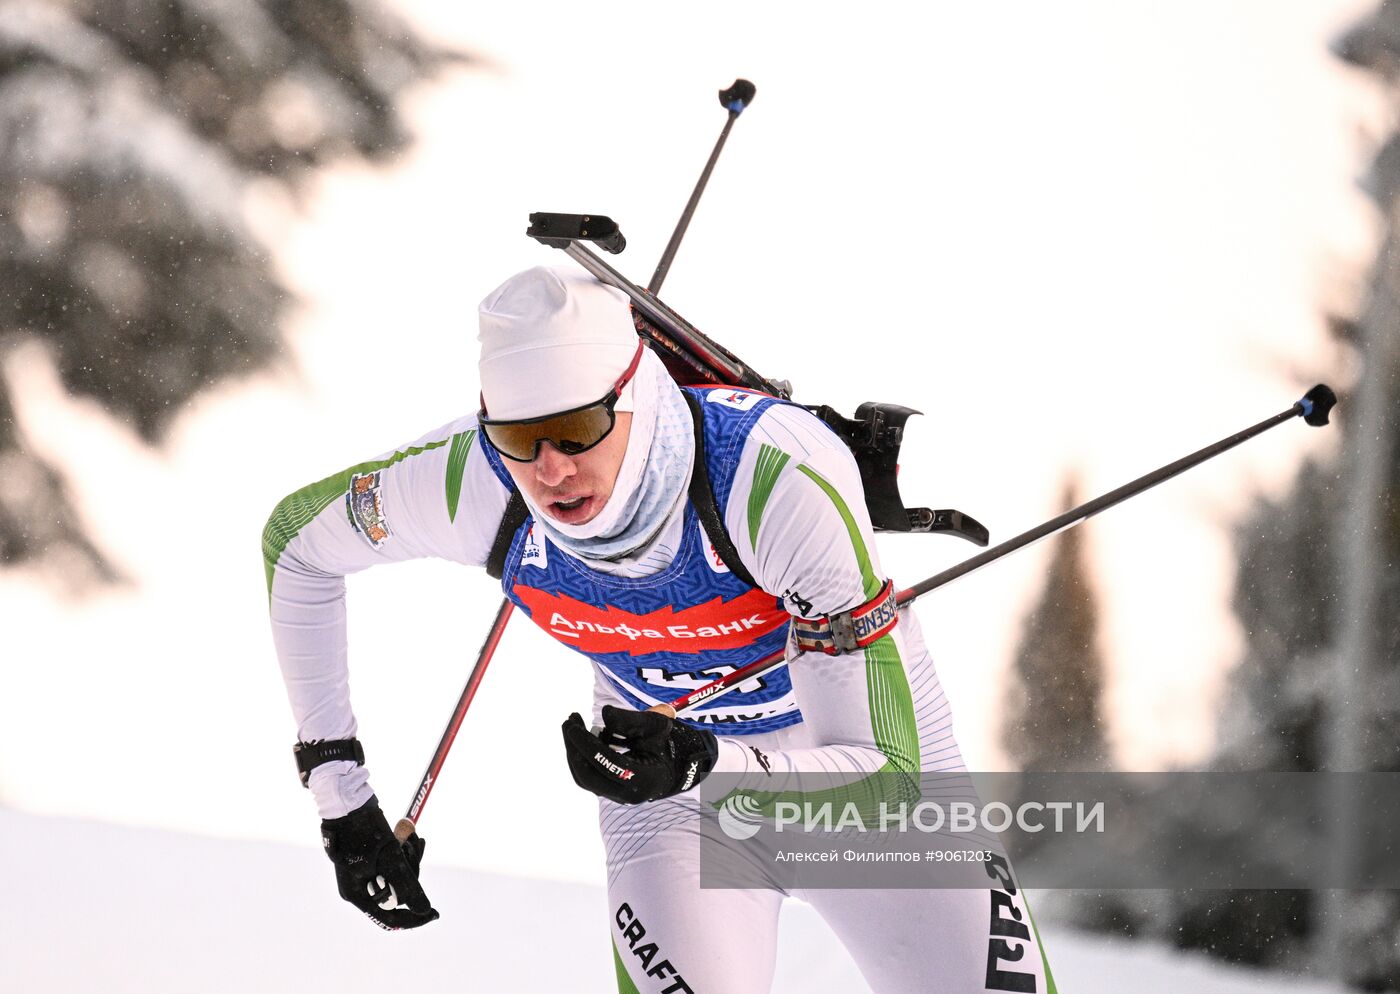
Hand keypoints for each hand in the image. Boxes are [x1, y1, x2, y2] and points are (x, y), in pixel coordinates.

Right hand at [321, 796, 438, 929]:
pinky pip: (393, 863)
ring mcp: (364, 873)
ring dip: (410, 858)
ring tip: (412, 837)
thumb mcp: (390, 858)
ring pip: (397, 876)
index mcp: (357, 894)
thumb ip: (407, 886)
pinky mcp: (370, 858)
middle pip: (396, 893)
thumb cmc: (364, 829)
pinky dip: (404, 852)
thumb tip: (424, 911)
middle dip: (412, 870)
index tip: (435, 913)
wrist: (347, 799)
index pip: (389, 917)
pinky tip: (413, 837)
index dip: (414, 918)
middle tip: (416, 845)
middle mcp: (359, 887)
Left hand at [561, 705, 717, 803]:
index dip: (588, 745)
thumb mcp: (655, 726)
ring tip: (572, 724)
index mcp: (644, 779)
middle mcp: (628, 794)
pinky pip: (588, 776)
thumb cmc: (664, 742)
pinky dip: (582, 756)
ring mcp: (616, 796)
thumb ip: (632, 719)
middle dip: (575, 748)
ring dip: (574, 751)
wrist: (671, 763)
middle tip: (568, 722)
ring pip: (585, 779)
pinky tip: (584, 735)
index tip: (573, 726)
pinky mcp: (608, 791)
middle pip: (590, 777)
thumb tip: (605, 713)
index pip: (609, 764)